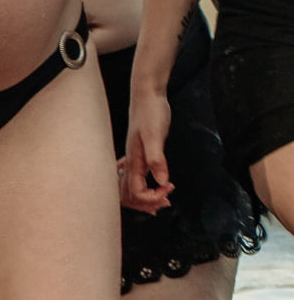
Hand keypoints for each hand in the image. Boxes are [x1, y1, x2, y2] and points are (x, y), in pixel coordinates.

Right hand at [120, 85, 173, 214]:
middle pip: (130, 195)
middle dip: (147, 203)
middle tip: (167, 201)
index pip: (136, 192)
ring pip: (132, 188)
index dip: (152, 197)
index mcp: (134, 161)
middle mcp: (132, 163)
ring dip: (146, 197)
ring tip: (164, 197)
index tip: (169, 188)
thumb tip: (161, 181)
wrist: (147, 96)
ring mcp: (135, 159)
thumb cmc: (150, 113)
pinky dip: (146, 187)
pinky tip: (157, 184)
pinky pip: (137, 178)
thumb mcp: (155, 136)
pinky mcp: (141, 153)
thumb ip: (157, 159)